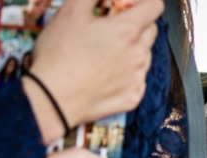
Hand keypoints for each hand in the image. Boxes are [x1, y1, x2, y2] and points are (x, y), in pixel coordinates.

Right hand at [25, 0, 162, 141]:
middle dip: (137, 23)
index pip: (154, 7)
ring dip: (132, 49)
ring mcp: (137, 78)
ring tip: (104, 52)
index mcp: (127, 31)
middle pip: (151, 31)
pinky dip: (127, 73)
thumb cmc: (59, 55)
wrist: (52, 98)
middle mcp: (139, 55)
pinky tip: (106, 73)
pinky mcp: (133, 97)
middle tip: (112, 26)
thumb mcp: (71, 11)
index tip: (131, 3)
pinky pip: (137, 80)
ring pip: (145, 56)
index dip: (145, 1)